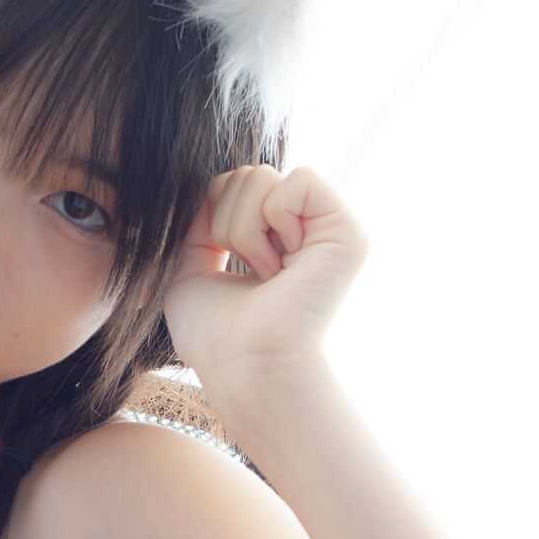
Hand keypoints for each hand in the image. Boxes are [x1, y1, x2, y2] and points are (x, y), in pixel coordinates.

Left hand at [161, 164, 365, 380]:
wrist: (243, 365)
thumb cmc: (215, 336)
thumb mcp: (190, 270)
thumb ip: (199, 226)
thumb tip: (210, 187)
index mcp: (275, 239)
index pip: (232, 184)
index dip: (213, 217)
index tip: (227, 267)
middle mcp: (306, 231)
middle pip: (246, 174)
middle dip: (227, 224)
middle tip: (250, 274)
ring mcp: (328, 230)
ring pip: (262, 176)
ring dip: (244, 232)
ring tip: (266, 274)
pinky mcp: (347, 232)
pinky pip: (298, 181)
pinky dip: (273, 221)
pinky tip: (283, 264)